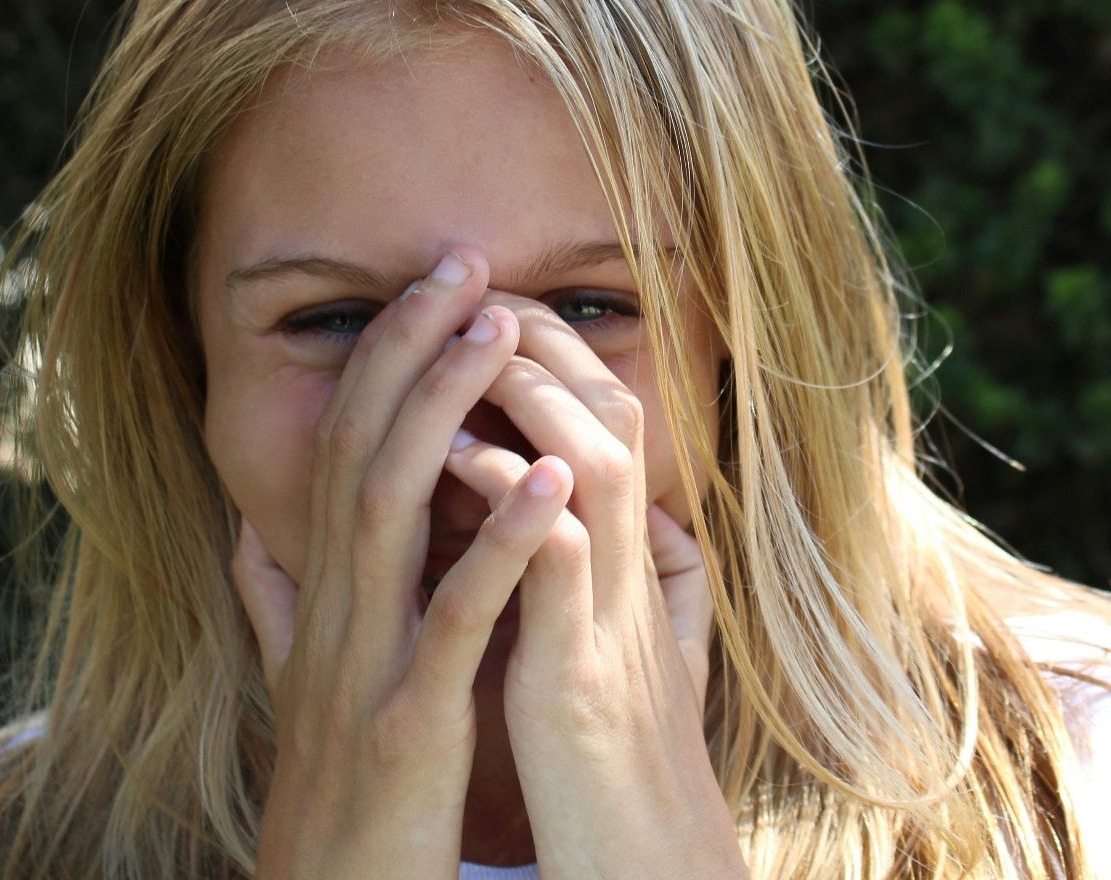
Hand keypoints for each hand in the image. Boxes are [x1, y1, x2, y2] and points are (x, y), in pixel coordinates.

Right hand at [228, 249, 569, 878]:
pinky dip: (500, 540)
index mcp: (319, 594)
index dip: (385, 357)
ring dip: (445, 410)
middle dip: (410, 349)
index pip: (345, 445)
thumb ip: (272, 601)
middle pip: (360, 448)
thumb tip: (249, 527)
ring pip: (389, 509)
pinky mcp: (406, 720)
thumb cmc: (327, 787)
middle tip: (464, 261)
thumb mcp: (294, 683)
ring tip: (499, 330)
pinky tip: (553, 478)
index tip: (435, 281)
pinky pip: (455, 618)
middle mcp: (331, 609)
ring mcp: (362, 661)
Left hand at [442, 292, 746, 878]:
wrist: (645, 866)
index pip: (605, 422)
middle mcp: (630, 573)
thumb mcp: (603, 653)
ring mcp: (613, 620)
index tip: (488, 311)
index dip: (552, 355)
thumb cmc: (610, 766)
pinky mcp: (583, 677)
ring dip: (537, 396)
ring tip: (476, 344)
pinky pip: (562, 564)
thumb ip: (592, 580)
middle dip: (546, 341)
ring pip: (596, 465)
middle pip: (612, 414)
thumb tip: (605, 520)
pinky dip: (518, 504)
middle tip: (480, 289)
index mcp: (622, 564)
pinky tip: (464, 462)